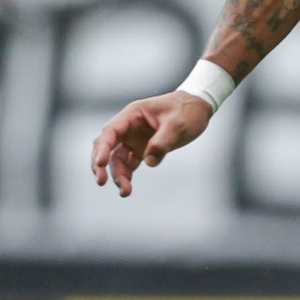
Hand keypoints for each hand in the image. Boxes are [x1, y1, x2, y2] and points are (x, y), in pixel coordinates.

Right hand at [91, 93, 213, 196]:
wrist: (199, 107)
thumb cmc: (187, 110)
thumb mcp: (178, 124)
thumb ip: (162, 142)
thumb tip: (149, 162)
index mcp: (132, 114)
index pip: (111, 132)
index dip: (103, 148)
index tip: (100, 163)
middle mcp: (129, 127)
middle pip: (106, 146)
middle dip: (100, 164)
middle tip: (101, 182)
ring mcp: (134, 138)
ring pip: (117, 158)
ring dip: (117, 174)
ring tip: (125, 192)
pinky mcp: (142, 148)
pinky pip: (129, 163)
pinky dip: (127, 175)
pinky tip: (127, 187)